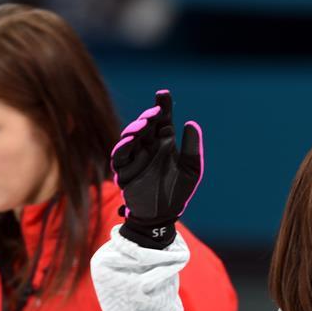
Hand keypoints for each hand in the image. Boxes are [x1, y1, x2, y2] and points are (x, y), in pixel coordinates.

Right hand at [111, 89, 202, 248]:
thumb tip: (191, 123)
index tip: (163, 94)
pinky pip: (120, 157)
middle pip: (145, 125)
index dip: (162, 106)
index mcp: (165, 143)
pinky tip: (131, 141)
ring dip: (135, 129)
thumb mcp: (191, 169)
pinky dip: (124, 148)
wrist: (163, 216)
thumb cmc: (178, 192)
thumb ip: (191, 148)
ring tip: (144, 125)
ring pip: (130, 137)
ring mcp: (135, 158)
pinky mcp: (124, 171)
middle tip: (156, 113)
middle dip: (149, 117)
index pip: (163, 120)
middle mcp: (149, 146)